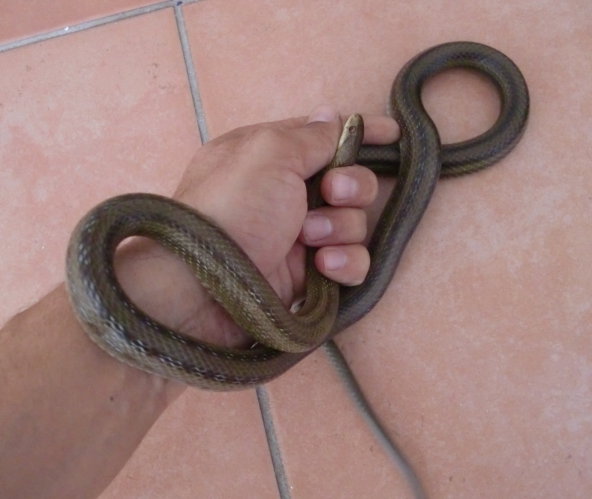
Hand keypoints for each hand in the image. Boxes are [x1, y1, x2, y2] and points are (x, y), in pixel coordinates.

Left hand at [116, 105, 399, 347]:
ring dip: (340, 228)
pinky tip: (323, 267)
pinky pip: (349, 264)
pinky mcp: (307, 278)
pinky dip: (344, 263)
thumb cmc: (232, 209)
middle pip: (348, 181)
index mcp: (268, 157)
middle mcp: (284, 194)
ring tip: (310, 238)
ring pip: (353, 224)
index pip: (323, 137)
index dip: (358, 134)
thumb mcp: (269, 154)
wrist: (200, 290)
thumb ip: (311, 136)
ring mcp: (296, 238)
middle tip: (333, 193)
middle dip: (350, 186)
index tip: (391, 134)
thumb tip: (334, 116)